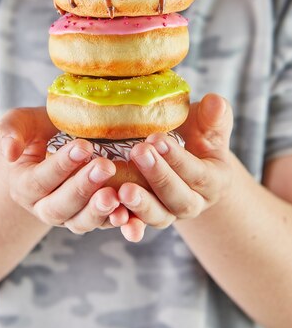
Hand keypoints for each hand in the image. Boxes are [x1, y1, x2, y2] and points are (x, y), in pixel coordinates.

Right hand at [0, 107, 128, 233]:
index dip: (61, 166)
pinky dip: (118, 222)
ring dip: (98, 211)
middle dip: (82, 188)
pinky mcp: (93, 218)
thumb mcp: (21, 122)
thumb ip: (8, 131)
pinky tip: (130, 212)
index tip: (84, 146)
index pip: (39, 180)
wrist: (60, 142)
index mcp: (23, 185)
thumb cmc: (40, 130)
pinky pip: (104, 225)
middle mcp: (44, 207)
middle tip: (105, 166)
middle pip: (59, 206)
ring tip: (116, 194)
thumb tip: (8, 152)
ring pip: (80, 222)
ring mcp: (69, 216)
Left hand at [118, 93, 232, 242]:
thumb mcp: (206, 124)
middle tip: (138, 152)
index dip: (178, 159)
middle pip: (178, 198)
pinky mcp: (147, 217)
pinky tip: (112, 215)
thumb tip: (215, 102)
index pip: (198, 173)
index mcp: (214, 181)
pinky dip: (126, 223)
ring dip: (141, 204)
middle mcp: (194, 202)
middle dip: (158, 176)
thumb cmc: (194, 135)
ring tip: (123, 190)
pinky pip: (137, 225)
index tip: (157, 139)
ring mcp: (169, 213)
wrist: (184, 158)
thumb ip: (214, 116)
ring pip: (158, 216)